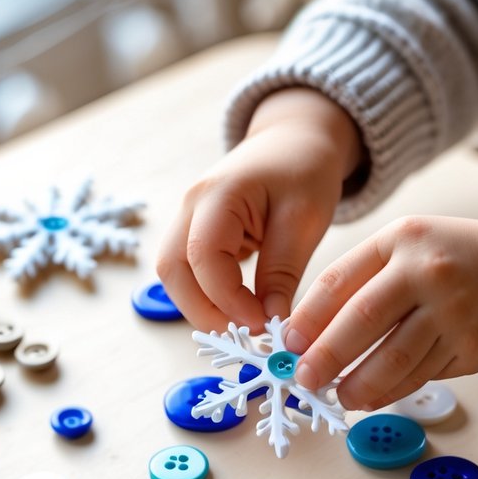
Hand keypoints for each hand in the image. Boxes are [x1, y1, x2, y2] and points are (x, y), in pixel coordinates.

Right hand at [156, 88, 362, 332]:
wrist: (295, 140)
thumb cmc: (304, 170)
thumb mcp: (305, 220)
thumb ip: (283, 272)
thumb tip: (271, 322)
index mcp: (218, 194)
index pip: (204, 258)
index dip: (228, 299)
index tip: (262, 324)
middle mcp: (191, 205)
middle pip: (172, 270)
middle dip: (202, 312)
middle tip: (243, 338)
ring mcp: (188, 219)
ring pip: (174, 275)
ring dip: (202, 307)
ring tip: (243, 328)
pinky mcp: (196, 232)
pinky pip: (189, 272)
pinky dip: (208, 296)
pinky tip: (239, 311)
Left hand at [285, 213, 477, 408]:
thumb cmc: (453, 262)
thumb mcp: (407, 248)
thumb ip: (361, 281)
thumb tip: (308, 334)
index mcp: (401, 240)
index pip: (340, 281)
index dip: (308, 318)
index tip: (288, 345)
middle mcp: (428, 271)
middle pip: (362, 320)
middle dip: (326, 356)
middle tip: (305, 380)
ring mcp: (453, 310)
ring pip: (393, 358)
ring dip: (359, 385)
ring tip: (340, 396)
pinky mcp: (472, 345)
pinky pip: (420, 375)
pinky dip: (390, 392)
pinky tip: (371, 398)